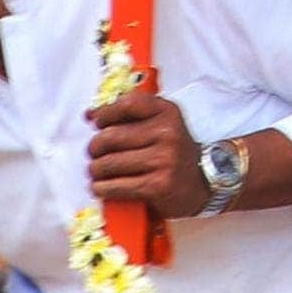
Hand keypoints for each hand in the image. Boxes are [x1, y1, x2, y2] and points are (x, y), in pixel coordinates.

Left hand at [86, 92, 207, 217]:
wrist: (201, 184)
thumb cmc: (173, 153)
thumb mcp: (161, 125)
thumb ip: (129, 117)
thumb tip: (90, 114)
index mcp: (167, 113)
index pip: (127, 104)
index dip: (105, 114)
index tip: (97, 123)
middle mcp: (168, 133)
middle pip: (110, 136)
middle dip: (94, 148)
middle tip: (95, 154)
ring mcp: (164, 160)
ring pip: (108, 163)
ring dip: (96, 170)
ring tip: (98, 172)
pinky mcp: (157, 186)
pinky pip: (115, 186)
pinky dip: (101, 188)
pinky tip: (102, 187)